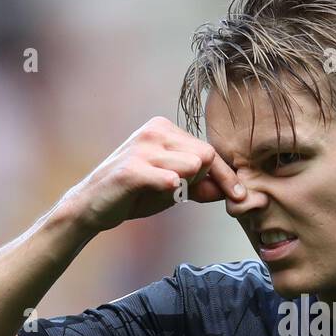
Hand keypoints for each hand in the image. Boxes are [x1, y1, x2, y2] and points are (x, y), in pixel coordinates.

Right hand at [54, 116, 245, 231]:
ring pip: (192, 166)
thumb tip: (235, 191)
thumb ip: (202, 186)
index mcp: (164, 129)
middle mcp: (154, 130)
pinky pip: (167, 177)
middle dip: (204, 181)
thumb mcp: (173, 189)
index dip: (227, 175)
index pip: (208, 149)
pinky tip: (168, 188)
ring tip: (160, 193)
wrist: (93, 206)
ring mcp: (142, 147)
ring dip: (184, 189)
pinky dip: (171, 186)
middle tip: (183, 194)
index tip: (242, 196)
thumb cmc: (135, 195)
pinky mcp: (131, 169)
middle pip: (205, 156)